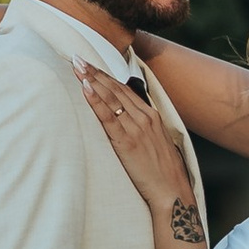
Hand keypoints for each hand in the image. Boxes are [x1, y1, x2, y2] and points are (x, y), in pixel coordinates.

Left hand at [74, 56, 195, 225]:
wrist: (171, 192)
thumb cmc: (161, 171)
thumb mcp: (155, 142)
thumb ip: (141, 128)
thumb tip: (125, 121)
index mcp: (151, 115)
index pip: (124, 89)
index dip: (105, 76)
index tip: (90, 65)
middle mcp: (144, 117)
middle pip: (115, 88)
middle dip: (95, 72)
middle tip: (77, 57)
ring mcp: (136, 128)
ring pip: (110, 97)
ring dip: (91, 80)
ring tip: (76, 66)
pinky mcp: (127, 141)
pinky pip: (108, 117)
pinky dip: (96, 100)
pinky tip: (85, 88)